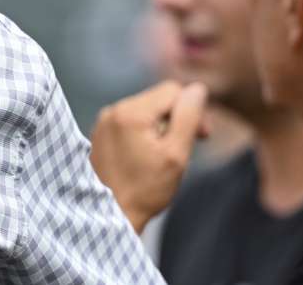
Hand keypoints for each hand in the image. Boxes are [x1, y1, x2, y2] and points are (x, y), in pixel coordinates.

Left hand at [89, 81, 208, 233]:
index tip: (202, 135)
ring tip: (164, 158)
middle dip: (177, 119)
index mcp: (130, 112)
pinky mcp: (100, 133)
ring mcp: (103, 121)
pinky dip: (145, 134)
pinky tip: (148, 158)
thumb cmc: (145, 189)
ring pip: (146, 111)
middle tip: (186, 149)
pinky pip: (131, 123)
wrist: (110, 214)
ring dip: (162, 128)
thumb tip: (197, 89)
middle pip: (158, 99)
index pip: (172, 90)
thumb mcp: (175, 154)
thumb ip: (188, 117)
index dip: (193, 109)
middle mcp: (112, 110)